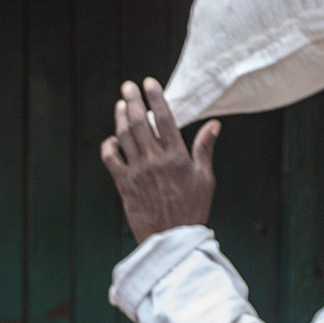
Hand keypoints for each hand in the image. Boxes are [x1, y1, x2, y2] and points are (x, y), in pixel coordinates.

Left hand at [101, 79, 218, 244]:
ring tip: (121, 105)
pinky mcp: (124, 184)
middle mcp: (155, 161)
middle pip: (141, 123)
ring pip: (124, 137)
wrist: (172, 239)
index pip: (165, 119)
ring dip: (121, 118)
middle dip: (133, 101)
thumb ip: (205, 149)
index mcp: (177, 158)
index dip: (156, 98)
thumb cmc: (192, 210)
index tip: (149, 83)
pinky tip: (113, 140)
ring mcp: (137, 172)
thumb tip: (214, 124)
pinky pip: (111, 159)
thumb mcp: (205, 179)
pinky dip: (109, 146)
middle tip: (128, 86)